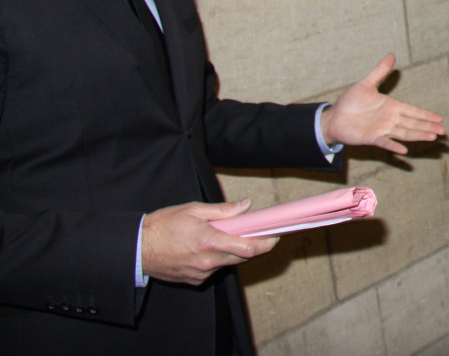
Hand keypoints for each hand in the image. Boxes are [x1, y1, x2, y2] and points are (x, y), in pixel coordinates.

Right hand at [141, 199, 279, 284]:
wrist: (135, 249)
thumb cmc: (162, 226)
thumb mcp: (193, 210)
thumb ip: (223, 210)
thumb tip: (246, 205)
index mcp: (210, 242)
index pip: (248, 248)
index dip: (266, 243)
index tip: (275, 236)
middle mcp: (208, 262)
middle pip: (242, 257)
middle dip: (251, 245)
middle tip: (254, 232)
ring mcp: (200, 273)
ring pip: (227, 264)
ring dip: (231, 252)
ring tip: (223, 236)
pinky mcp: (193, 280)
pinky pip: (213, 270)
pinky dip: (216, 259)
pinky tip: (206, 248)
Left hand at [320, 54, 445, 153]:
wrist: (333, 117)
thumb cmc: (350, 102)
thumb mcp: (366, 84)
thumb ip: (380, 71)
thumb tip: (392, 55)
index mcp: (391, 107)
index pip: (413, 111)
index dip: (426, 115)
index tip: (440, 118)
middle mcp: (390, 120)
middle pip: (413, 124)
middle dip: (428, 127)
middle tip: (444, 131)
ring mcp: (382, 130)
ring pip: (404, 133)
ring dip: (418, 135)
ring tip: (432, 137)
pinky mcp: (371, 138)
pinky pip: (385, 143)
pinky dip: (394, 147)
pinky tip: (405, 150)